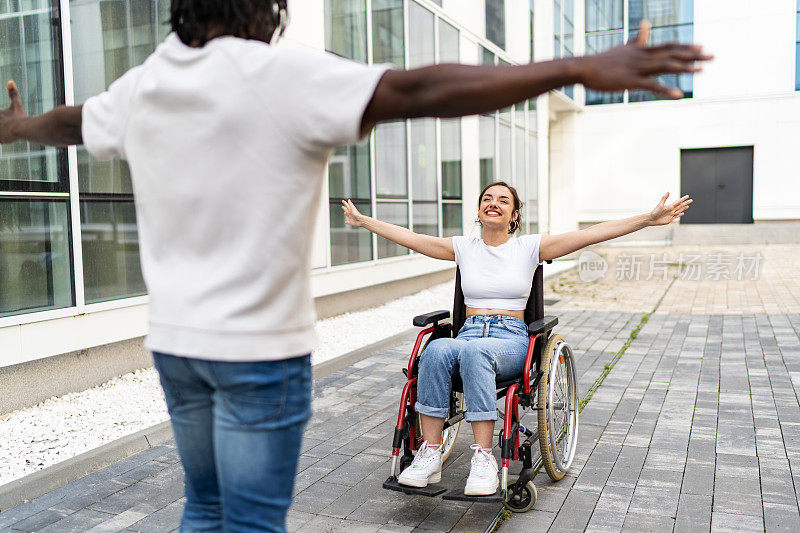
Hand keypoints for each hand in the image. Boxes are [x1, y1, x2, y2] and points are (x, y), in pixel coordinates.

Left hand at [0, 81, 26, 143]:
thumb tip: (10, 81)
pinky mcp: (0, 139)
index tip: (3, 118)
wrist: (24, 129)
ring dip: (2, 131)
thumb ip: (13, 93)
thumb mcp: (16, 104)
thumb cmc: (21, 117)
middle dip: (1, 122)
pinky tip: (4, 139)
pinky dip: (1, 139)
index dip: (0, 116)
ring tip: (5, 130)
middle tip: (5, 122)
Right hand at [341, 199, 364, 226]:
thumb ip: (350, 204)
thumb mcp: (352, 209)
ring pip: (348, 215)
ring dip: (346, 214)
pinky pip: (348, 222)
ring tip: (344, 213)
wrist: (360, 220)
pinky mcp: (351, 222)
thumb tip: (349, 199)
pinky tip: (345, 222)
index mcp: (351, 210)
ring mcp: (351, 218)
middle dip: (345, 208)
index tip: (342, 200)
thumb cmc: (356, 214)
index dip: (345, 203)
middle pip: (347, 210)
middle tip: (342, 206)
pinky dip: (347, 222)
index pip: (347, 206)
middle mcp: (351, 214)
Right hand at [578, 21, 712, 98]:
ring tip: (702, 71)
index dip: (686, 47)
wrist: (583, 67)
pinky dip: (666, 89)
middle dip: (693, 55)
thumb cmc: (601, 61)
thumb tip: (645, 23)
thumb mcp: (622, 47)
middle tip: (712, 57)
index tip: (702, 48)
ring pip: (666, 66)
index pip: (668, 46)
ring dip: (685, 68)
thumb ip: (637, 38)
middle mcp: (642, 56)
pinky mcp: (630, 81)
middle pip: (672, 53)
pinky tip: (679, 94)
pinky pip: (652, 85)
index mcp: (640, 50)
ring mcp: (636, 68)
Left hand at [649, 193, 691, 225]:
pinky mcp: (669, 219)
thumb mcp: (660, 204)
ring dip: (683, 208)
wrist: (651, 219)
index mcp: (669, 206)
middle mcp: (671, 210)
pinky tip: (682, 213)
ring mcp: (670, 215)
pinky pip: (676, 216)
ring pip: (679, 210)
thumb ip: (664, 198)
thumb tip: (668, 192)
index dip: (683, 199)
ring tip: (688, 205)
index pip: (678, 202)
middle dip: (686, 203)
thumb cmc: (655, 212)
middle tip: (691, 200)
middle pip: (680, 206)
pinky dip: (680, 215)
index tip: (687, 196)